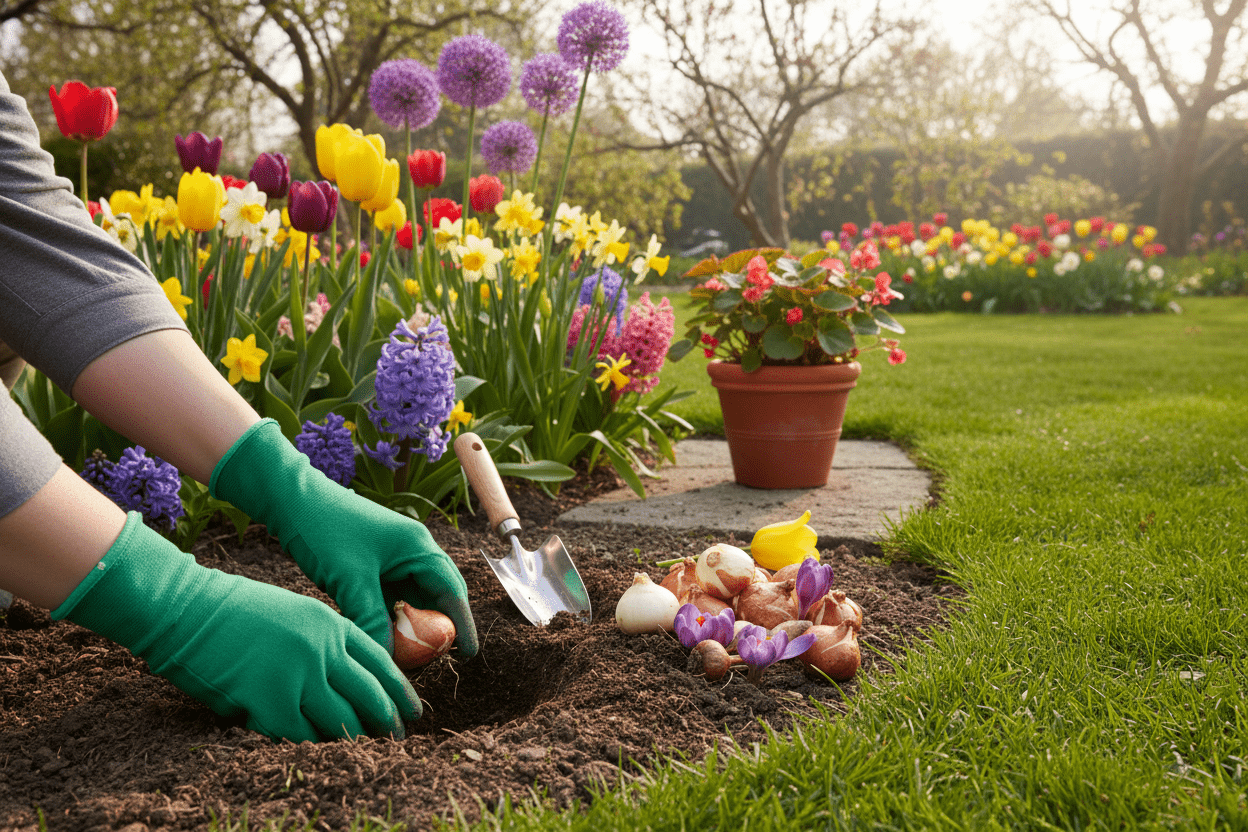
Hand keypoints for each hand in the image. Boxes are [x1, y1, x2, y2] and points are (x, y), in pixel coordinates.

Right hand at [53, 513, 419, 741]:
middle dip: (387, 721)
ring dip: (350, 739)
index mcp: (331, 624)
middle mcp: (322, 650)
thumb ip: (325, 641)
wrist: (188, 610)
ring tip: (359, 752)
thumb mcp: (295, 612)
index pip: (381, 662)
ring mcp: (298, 677)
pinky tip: (315, 749)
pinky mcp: (270, 703)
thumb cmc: (235, 611)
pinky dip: (309, 744)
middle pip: (370, 695)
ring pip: (340, 721)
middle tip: (396, 739)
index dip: (400, 690)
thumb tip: (347, 680)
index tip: (411, 709)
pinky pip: (301, 735)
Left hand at [210, 419, 477, 657]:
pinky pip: (391, 598)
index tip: (469, 654)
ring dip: (411, 626)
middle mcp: (411, 552)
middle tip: (434, 662)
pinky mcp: (372, 566)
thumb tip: (389, 662)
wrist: (291, 500)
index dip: (462, 624)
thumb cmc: (325, 531)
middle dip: (438, 629)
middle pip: (437, 596)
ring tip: (409, 658)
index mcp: (417, 547)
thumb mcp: (350, 581)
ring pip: (412, 600)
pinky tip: (382, 638)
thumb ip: (373, 621)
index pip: (452, 590)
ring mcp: (392, 559)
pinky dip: (390, 619)